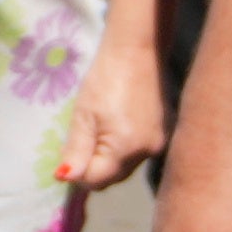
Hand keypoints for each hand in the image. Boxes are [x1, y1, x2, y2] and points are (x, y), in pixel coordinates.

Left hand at [58, 41, 167, 192]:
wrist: (137, 51)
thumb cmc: (104, 79)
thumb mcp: (83, 116)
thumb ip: (76, 151)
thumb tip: (65, 179)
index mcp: (126, 148)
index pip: (96, 181)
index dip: (77, 173)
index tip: (67, 154)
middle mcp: (148, 151)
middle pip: (114, 177)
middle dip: (94, 167)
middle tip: (82, 139)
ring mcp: (160, 142)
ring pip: (127, 166)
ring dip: (110, 158)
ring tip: (99, 129)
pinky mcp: (166, 132)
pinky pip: (139, 152)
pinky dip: (125, 148)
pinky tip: (117, 125)